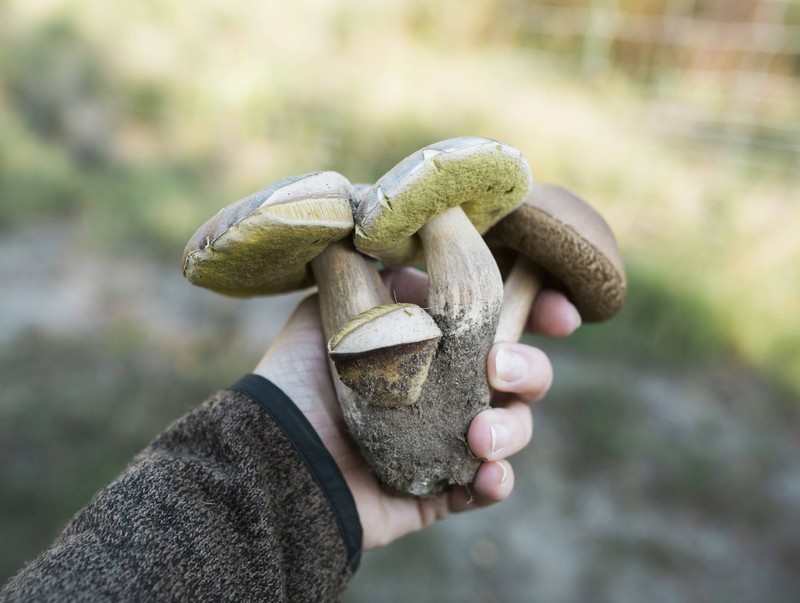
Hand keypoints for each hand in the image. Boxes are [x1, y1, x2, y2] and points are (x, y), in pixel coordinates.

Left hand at [254, 267, 579, 548]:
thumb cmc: (302, 375)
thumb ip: (374, 269)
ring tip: (476, 436)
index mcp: (433, 338)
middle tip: (498, 368)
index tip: (561, 313)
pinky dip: (498, 479)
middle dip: (530, 368)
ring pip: (518, 426)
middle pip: (524, 372)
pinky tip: (481, 475)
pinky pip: (494, 484)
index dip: (540, 309)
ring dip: (513, 428)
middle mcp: (450, 385)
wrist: (280, 453)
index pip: (501, 317)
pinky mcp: (446, 486)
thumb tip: (417, 235)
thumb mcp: (332, 306)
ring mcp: (450, 436)